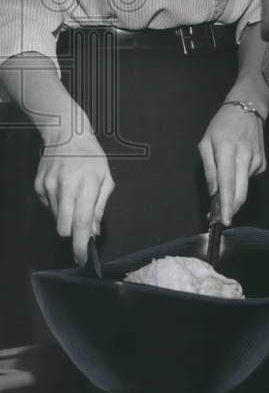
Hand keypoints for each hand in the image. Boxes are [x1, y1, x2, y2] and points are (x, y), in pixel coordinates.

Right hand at [35, 132, 114, 264]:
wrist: (66, 134)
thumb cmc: (92, 157)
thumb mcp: (105, 178)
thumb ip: (100, 206)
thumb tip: (93, 231)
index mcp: (86, 185)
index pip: (81, 222)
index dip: (81, 244)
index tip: (82, 259)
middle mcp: (65, 187)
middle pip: (63, 227)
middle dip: (72, 234)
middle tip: (81, 229)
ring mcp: (48, 187)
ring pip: (56, 218)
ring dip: (67, 215)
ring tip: (74, 196)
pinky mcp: (38, 186)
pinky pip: (48, 207)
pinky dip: (57, 205)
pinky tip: (63, 189)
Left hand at [198, 104, 265, 225]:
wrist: (248, 107)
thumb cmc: (222, 124)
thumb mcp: (206, 142)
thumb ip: (209, 168)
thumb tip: (213, 192)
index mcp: (227, 150)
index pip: (227, 183)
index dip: (226, 204)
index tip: (224, 221)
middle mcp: (245, 157)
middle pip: (241, 192)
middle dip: (231, 208)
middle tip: (220, 217)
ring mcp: (257, 160)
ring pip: (244, 187)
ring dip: (234, 193)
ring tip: (224, 183)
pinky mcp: (263, 162)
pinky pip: (248, 178)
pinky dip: (240, 180)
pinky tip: (237, 166)